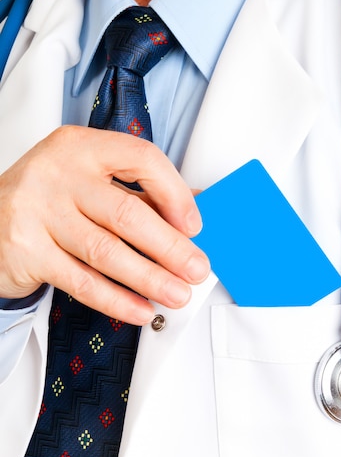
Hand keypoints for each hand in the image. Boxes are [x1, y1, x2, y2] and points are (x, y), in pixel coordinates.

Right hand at [0, 125, 209, 324]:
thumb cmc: (49, 201)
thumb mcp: (91, 182)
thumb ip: (140, 193)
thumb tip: (192, 212)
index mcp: (82, 147)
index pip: (142, 159)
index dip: (175, 193)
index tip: (194, 225)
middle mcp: (58, 174)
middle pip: (128, 214)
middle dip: (171, 249)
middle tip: (196, 270)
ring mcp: (38, 211)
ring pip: (107, 251)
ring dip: (150, 279)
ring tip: (177, 294)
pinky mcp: (27, 250)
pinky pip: (82, 282)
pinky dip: (117, 300)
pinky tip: (140, 309)